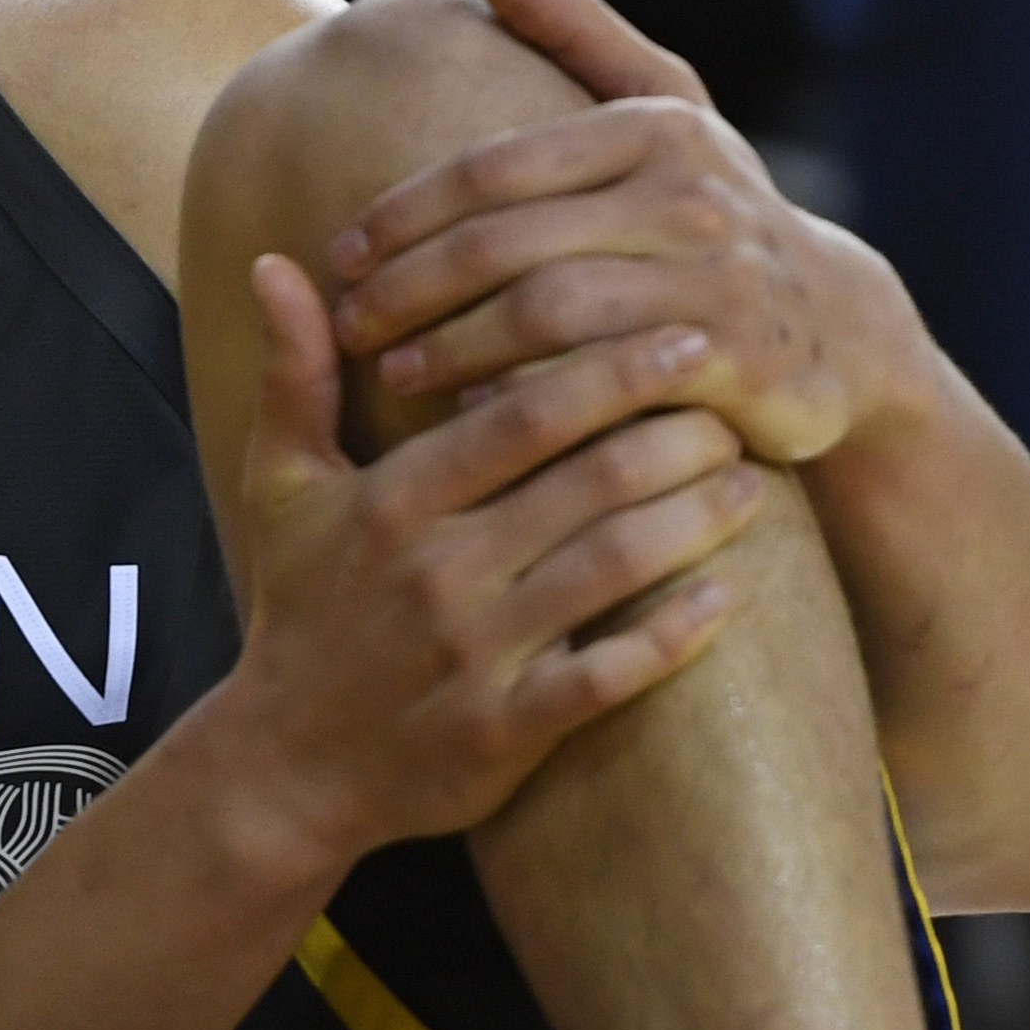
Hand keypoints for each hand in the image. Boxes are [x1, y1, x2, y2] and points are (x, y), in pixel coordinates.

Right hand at [210, 251, 768, 867]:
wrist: (286, 766)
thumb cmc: (301, 608)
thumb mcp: (280, 489)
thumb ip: (294, 376)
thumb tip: (276, 262)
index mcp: (392, 501)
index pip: (520, 416)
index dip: (611, 369)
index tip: (684, 331)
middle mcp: (434, 572)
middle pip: (585, 481)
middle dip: (674, 433)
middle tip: (739, 397)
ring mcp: (472, 655)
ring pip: (611, 568)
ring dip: (695, 520)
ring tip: (752, 481)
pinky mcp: (503, 732)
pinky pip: (607, 677)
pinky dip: (672, 638)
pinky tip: (729, 598)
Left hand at [321, 0, 915, 467]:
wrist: (838, 326)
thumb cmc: (714, 212)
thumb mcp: (666, 110)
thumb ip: (577, 31)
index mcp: (653, 128)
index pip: (493, 167)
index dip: (403, 212)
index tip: (338, 253)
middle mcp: (686, 195)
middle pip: (509, 243)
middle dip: (411, 285)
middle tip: (346, 321)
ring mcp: (713, 280)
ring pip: (547, 313)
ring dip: (454, 346)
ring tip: (389, 371)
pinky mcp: (733, 361)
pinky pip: (605, 383)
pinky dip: (529, 395)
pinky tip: (471, 413)